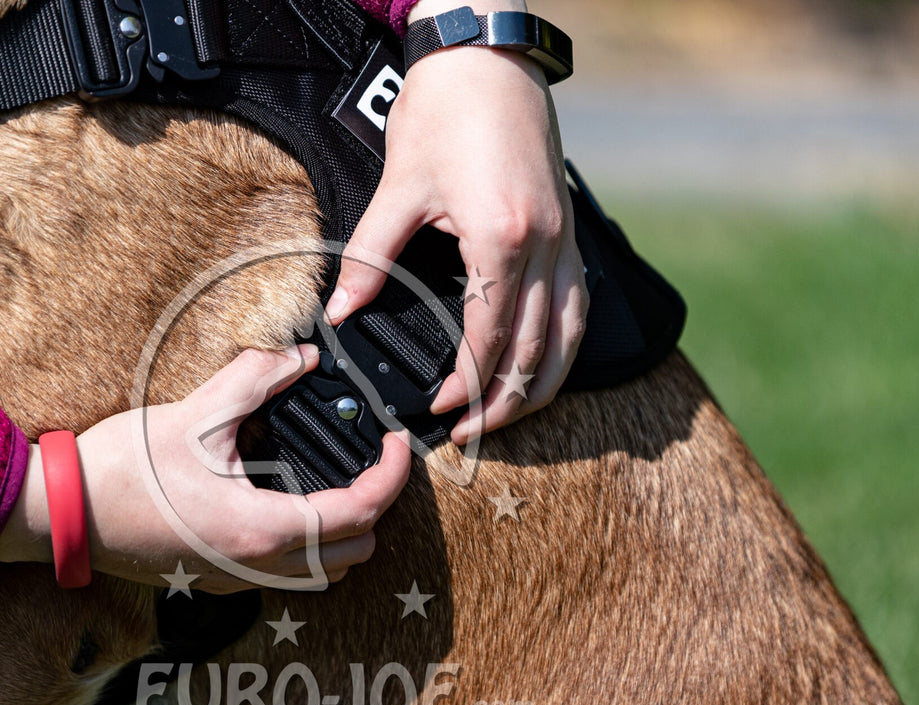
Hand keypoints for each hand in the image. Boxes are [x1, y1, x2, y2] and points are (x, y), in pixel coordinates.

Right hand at [0, 346, 411, 591]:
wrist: (58, 513)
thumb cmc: (118, 471)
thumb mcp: (193, 415)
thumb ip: (254, 380)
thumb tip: (298, 359)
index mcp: (261, 529)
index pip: (360, 512)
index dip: (391, 475)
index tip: (395, 444)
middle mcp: (257, 567)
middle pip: (354, 552)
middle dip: (374, 507)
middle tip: (368, 460)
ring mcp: (236, 578)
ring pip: (324, 572)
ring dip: (342, 532)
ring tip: (334, 480)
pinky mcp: (216, 577)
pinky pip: (287, 573)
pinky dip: (307, 543)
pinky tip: (286, 499)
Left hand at [325, 0, 586, 445]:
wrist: (489, 56)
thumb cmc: (444, 112)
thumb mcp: (398, 189)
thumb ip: (371, 258)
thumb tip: (341, 313)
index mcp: (502, 238)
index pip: (490, 336)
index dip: (465, 382)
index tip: (439, 409)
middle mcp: (546, 246)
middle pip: (535, 350)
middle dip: (503, 401)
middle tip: (470, 434)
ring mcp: (567, 241)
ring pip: (568, 337)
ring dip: (539, 384)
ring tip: (507, 416)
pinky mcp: (572, 233)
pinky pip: (577, 307)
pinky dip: (561, 347)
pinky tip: (540, 367)